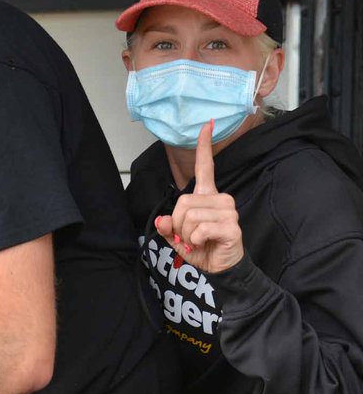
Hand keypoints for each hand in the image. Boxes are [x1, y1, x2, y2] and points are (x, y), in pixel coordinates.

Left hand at [155, 120, 244, 274]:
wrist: (218, 269)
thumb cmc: (200, 249)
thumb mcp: (176, 238)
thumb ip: (167, 227)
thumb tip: (162, 220)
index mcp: (207, 196)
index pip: (206, 167)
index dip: (204, 146)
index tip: (208, 124)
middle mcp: (220, 198)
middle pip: (182, 202)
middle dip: (177, 224)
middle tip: (187, 237)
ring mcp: (228, 211)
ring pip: (189, 216)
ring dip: (186, 235)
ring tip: (197, 241)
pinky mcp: (232, 226)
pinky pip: (199, 229)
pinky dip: (194, 241)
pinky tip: (204, 244)